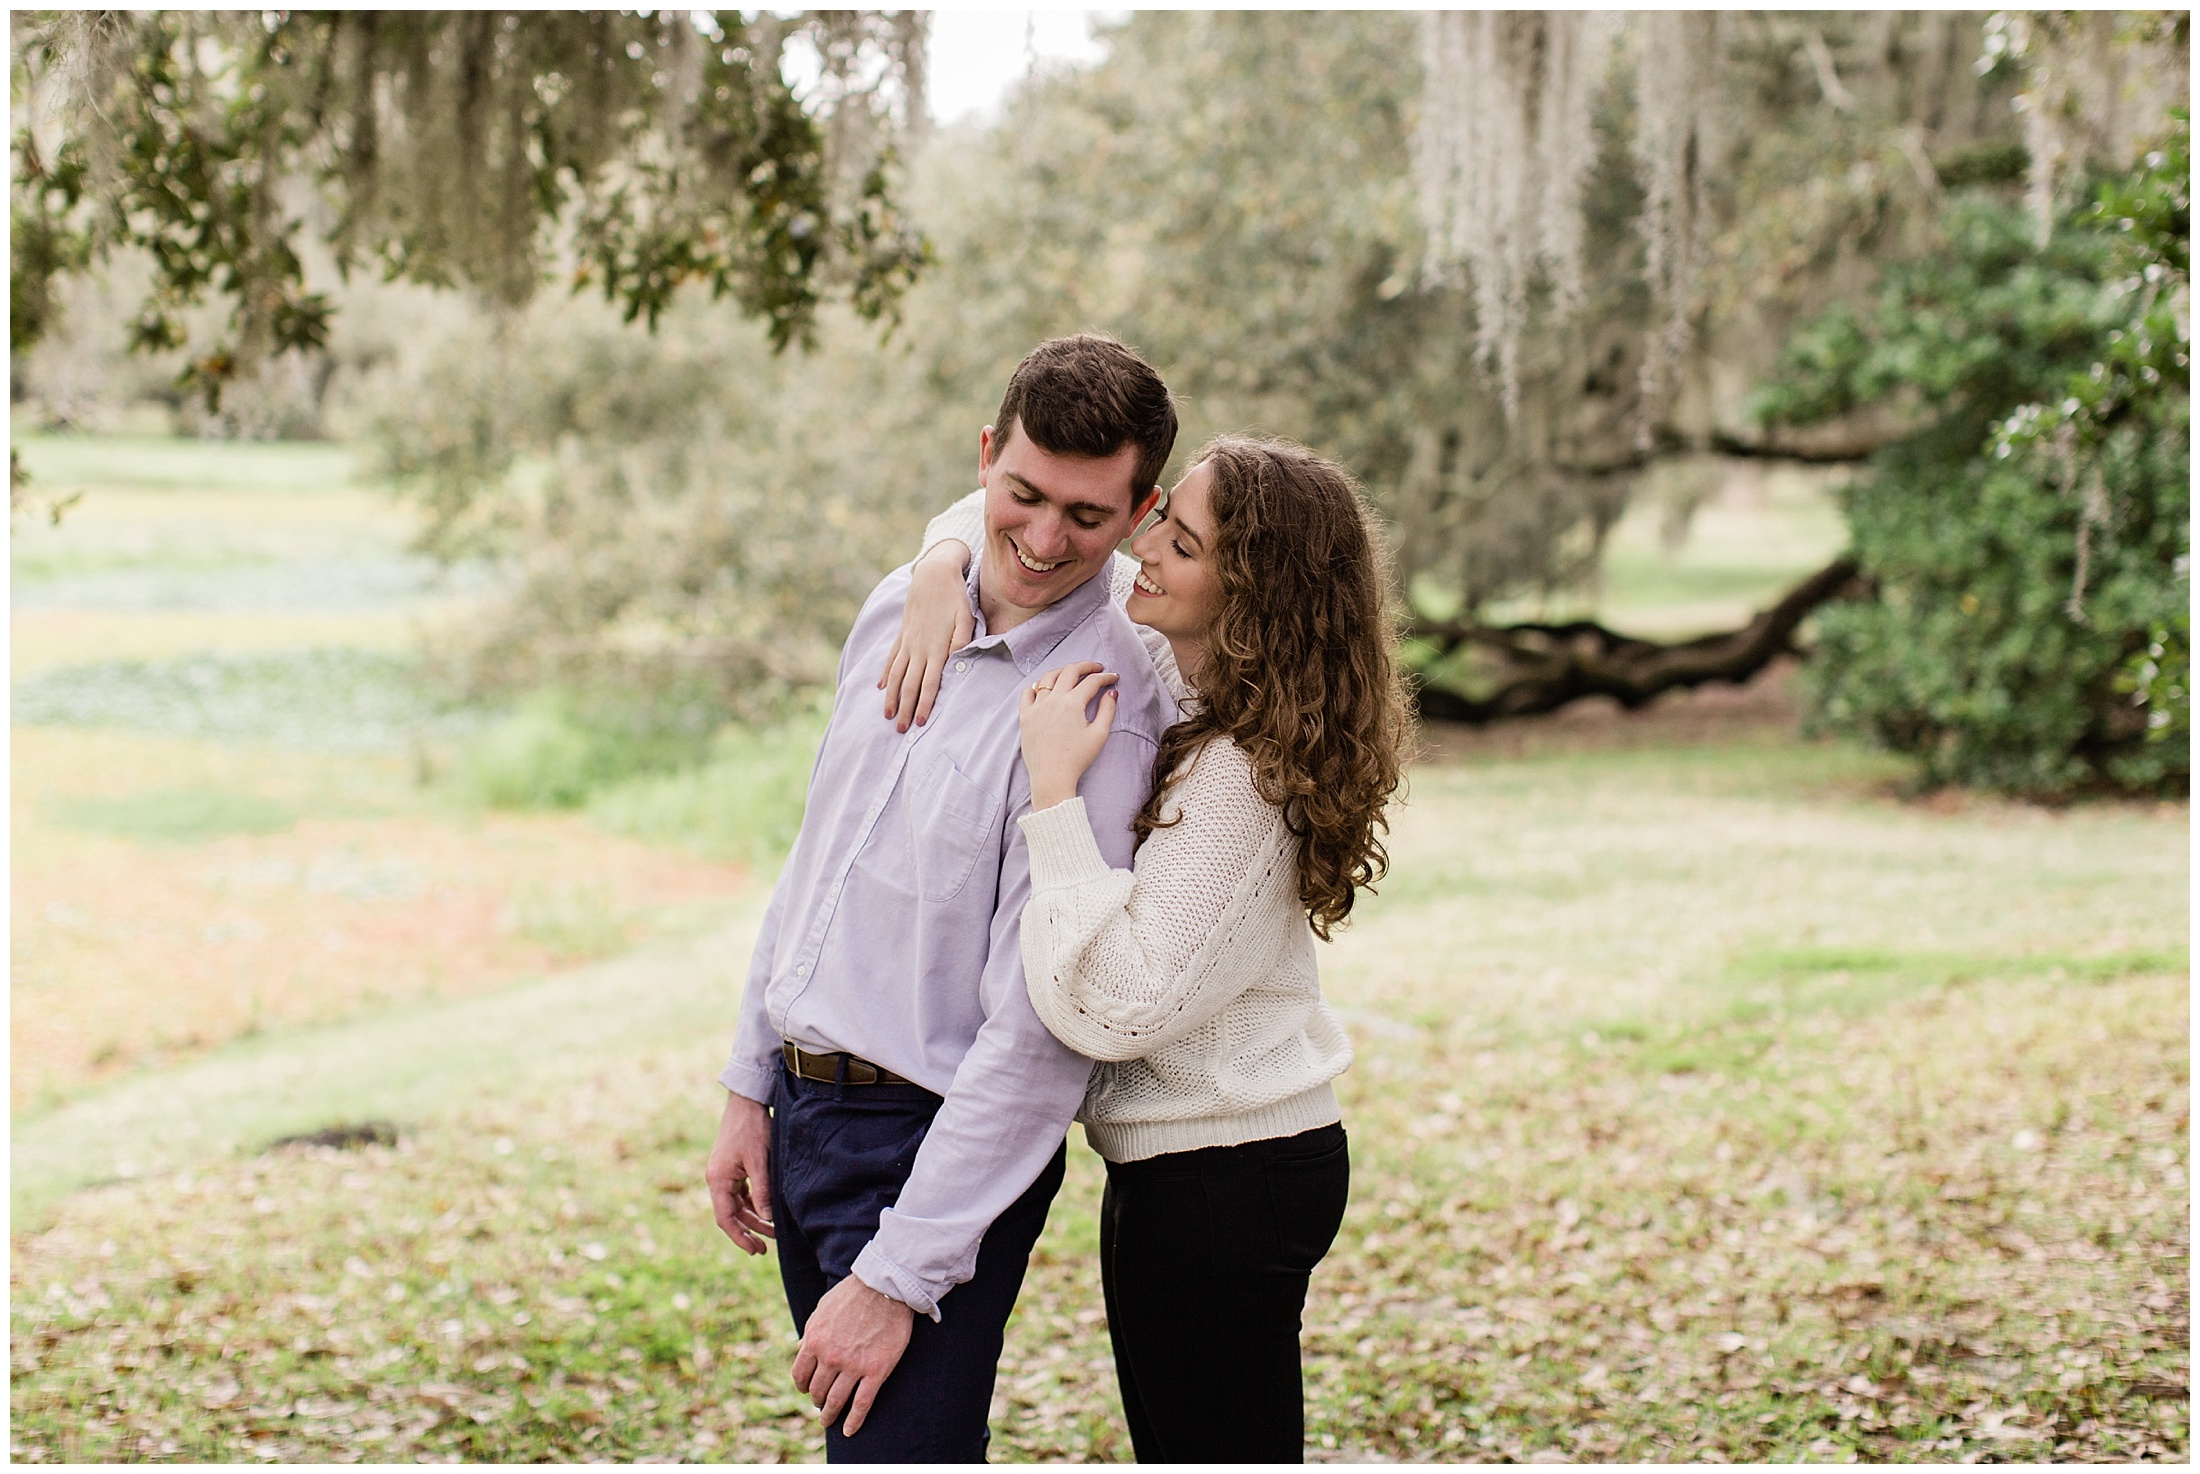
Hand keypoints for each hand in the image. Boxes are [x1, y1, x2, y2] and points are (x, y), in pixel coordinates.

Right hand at [705, 1093, 774, 1253]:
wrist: (746, 1102)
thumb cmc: (753, 1129)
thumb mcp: (760, 1161)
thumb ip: (762, 1191)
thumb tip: (767, 1219)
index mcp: (718, 1180)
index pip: (726, 1218)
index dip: (739, 1237)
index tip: (754, 1250)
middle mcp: (717, 1180)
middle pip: (731, 1214)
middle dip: (748, 1232)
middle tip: (765, 1249)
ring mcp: (723, 1174)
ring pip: (737, 1205)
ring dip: (753, 1219)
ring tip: (772, 1232)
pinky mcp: (731, 1168)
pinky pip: (740, 1194)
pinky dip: (752, 1204)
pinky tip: (766, 1212)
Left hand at [792, 1273, 914, 1437]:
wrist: (886, 1287)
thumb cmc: (854, 1293)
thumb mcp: (822, 1309)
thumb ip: (811, 1331)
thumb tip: (801, 1346)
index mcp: (814, 1341)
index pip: (800, 1375)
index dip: (802, 1386)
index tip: (807, 1390)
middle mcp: (830, 1357)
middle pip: (817, 1390)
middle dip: (817, 1400)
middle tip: (821, 1404)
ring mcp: (853, 1366)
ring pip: (836, 1401)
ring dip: (830, 1414)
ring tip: (829, 1420)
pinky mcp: (876, 1371)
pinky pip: (862, 1404)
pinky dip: (854, 1421)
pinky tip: (849, 1430)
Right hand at [879, 541, 975, 731]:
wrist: (933, 574)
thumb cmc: (955, 597)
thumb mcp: (965, 616)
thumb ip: (962, 639)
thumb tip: (958, 659)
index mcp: (936, 648)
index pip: (930, 683)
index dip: (925, 704)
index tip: (921, 722)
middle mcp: (918, 648)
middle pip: (910, 685)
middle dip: (906, 709)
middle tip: (901, 730)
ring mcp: (908, 641)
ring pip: (897, 675)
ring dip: (892, 697)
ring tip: (888, 715)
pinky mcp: (903, 634)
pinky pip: (892, 658)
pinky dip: (886, 674)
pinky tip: (881, 687)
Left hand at [1019, 662, 1119, 810]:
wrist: (1052, 777)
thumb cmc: (1077, 759)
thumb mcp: (1099, 735)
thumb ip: (1107, 710)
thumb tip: (1111, 692)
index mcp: (1073, 703)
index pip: (1092, 681)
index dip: (1106, 677)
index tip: (1114, 678)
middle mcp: (1053, 700)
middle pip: (1070, 671)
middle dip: (1086, 666)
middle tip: (1096, 668)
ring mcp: (1036, 706)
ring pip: (1048, 678)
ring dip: (1062, 671)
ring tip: (1072, 674)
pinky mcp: (1025, 716)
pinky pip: (1027, 693)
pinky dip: (1036, 686)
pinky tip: (1044, 688)